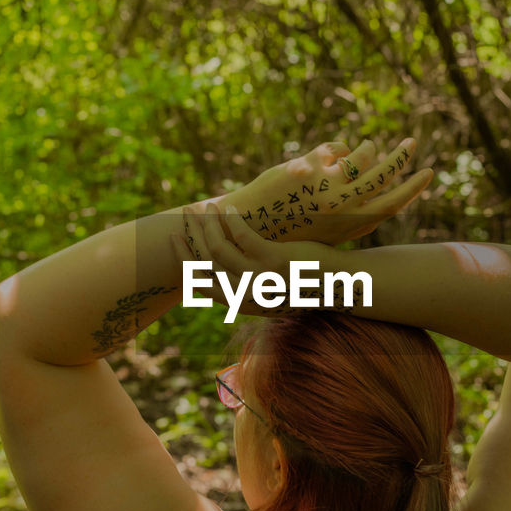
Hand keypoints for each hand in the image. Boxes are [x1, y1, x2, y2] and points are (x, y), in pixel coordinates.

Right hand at [172, 205, 329, 318]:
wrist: (334, 284)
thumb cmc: (302, 283)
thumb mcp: (269, 290)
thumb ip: (244, 284)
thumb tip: (221, 266)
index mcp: (239, 304)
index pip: (199, 282)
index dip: (183, 258)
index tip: (175, 237)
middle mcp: (244, 295)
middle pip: (206, 260)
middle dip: (192, 233)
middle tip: (186, 213)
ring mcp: (257, 278)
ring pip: (219, 247)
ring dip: (208, 222)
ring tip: (205, 206)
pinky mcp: (272, 260)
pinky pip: (241, 234)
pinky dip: (232, 218)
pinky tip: (229, 206)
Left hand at [227, 136, 432, 246]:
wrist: (248, 226)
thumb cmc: (289, 231)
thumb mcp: (325, 233)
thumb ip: (350, 218)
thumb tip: (375, 203)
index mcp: (349, 226)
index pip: (391, 205)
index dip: (413, 189)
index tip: (428, 172)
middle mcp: (342, 208)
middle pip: (384, 176)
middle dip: (402, 157)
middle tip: (412, 143)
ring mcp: (326, 187)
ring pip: (362, 156)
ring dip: (366, 149)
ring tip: (368, 147)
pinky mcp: (310, 168)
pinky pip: (337, 148)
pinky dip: (337, 150)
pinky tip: (326, 158)